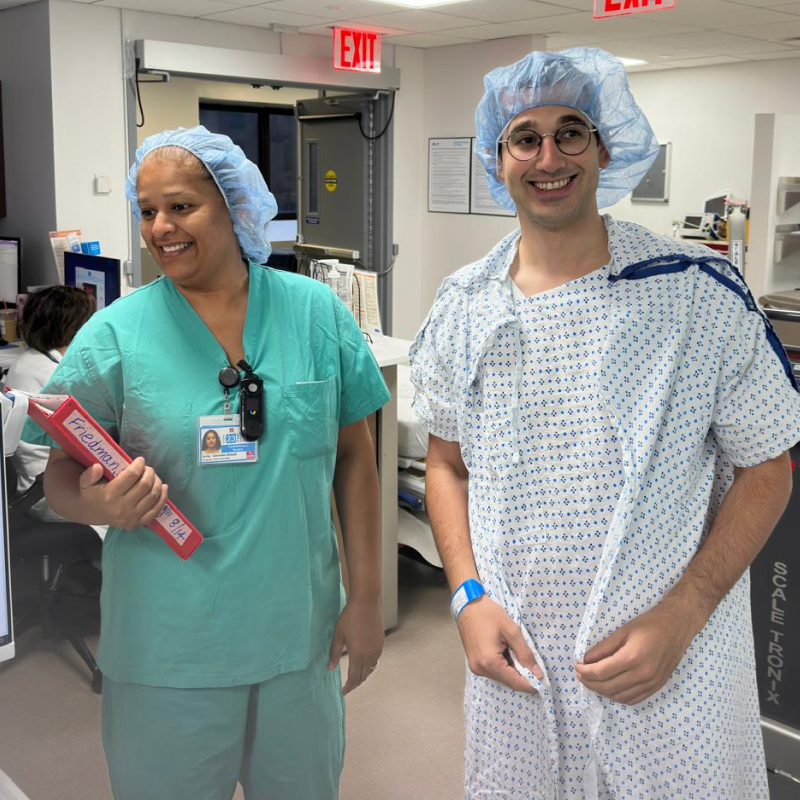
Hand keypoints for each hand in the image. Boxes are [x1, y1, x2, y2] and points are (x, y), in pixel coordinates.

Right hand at [79, 457, 167, 529]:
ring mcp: (132, 517)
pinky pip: (156, 509)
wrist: (93, 513)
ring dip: (157, 482)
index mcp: (109, 495)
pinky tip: (163, 487)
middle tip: (147, 468)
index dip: (139, 465)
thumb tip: (97, 467)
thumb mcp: (86, 482)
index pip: (131, 476)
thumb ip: (90, 474)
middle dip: (150, 472)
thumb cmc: (93, 494)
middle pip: (145, 485)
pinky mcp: (139, 523)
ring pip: (153, 495)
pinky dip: (163, 497)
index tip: (140, 460)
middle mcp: (122, 508)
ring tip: (153, 476)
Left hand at [328, 597, 383, 694]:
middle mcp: (370, 655)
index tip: (343, 692)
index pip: (353, 678)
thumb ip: (334, 653)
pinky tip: (364, 663)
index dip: (348, 687)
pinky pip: (376, 660)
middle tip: (348, 687)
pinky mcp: (381, 643)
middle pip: (363, 676)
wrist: (366, 603)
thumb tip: (330, 669)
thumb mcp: (338, 635)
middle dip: (355, 683)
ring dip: (363, 675)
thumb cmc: (349, 617)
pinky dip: (370, 666)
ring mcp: (377, 649)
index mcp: (358, 655)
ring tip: (356, 678)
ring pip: (371, 669)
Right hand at [457, 595, 541, 692]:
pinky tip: (508, 653)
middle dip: (523, 676)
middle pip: (508, 681)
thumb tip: (538, 673)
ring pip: (501, 676)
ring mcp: (476, 667)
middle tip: (535, 665)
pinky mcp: (475, 663)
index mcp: (490, 662)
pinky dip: (504, 666)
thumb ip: (525, 654)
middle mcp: (481, 669)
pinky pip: (494, 671)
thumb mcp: (511, 631)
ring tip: (519, 654)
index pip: (515, 682)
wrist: (468, 605)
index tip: (544, 683)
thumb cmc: (489, 614)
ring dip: (513, 670)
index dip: (531, 684)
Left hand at [575, 601, 698, 704]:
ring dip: (602, 692)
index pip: (601, 672)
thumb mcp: (623, 631)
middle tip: (580, 674)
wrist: (677, 627)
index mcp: (632, 658)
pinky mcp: (657, 687)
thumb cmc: (649, 625)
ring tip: (592, 681)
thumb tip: (586, 659)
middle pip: (608, 687)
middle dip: (590, 683)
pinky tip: (610, 688)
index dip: (585, 672)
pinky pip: (633, 699)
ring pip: (619, 697)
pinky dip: (618, 697)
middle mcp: (642, 674)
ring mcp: (651, 683)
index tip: (576, 666)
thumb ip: (603, 647)